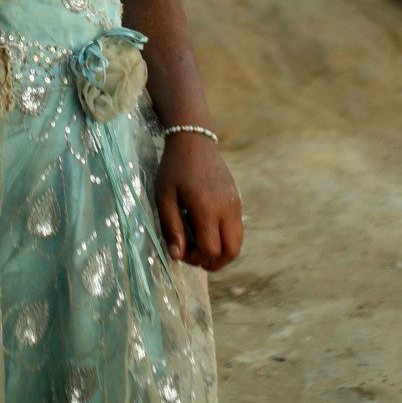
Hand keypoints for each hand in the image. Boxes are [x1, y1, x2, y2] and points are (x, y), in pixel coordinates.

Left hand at [156, 133, 241, 271]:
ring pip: (237, 243)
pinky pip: (236, 229)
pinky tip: (205, 229)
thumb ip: (171, 227)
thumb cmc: (174, 168)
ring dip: (220, 252)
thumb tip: (177, 256)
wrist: (194, 140)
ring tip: (198, 244)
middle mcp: (227, 210)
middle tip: (193, 256)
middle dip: (213, 262)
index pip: (211, 249)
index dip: (195, 258)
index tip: (180, 252)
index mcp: (207, 209)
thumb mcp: (164, 197)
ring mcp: (235, 205)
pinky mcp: (237, 201)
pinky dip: (225, 238)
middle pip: (231, 252)